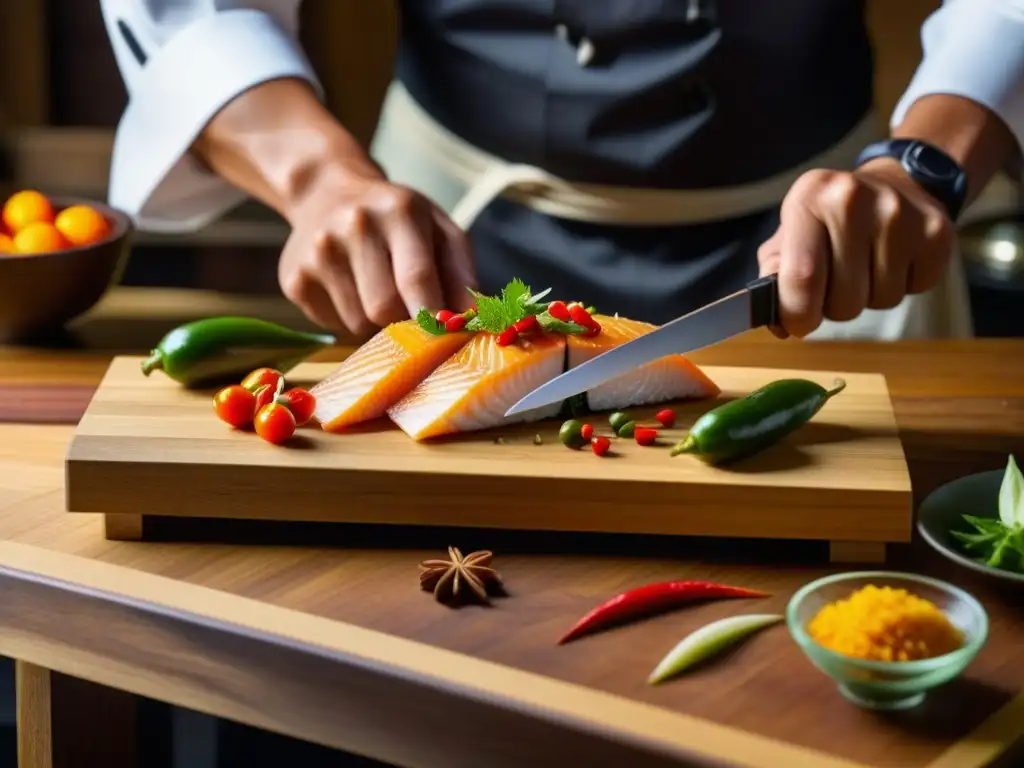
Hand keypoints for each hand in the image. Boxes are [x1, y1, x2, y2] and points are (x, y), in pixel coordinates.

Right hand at [280, 166, 476, 336]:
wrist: (327, 192)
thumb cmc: (398, 220)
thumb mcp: (439, 230)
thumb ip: (462, 274)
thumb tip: (473, 322)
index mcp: (398, 211)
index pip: (416, 277)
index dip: (432, 317)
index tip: (444, 338)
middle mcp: (353, 226)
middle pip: (384, 309)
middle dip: (404, 321)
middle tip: (411, 308)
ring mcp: (317, 253)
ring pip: (358, 323)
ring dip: (376, 322)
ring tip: (376, 289)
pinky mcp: (293, 278)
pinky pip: (332, 324)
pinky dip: (348, 318)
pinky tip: (349, 288)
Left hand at [757, 158, 954, 337]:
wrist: (895, 182)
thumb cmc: (830, 220)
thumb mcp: (789, 236)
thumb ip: (774, 277)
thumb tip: (778, 323)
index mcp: (809, 196)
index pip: (802, 277)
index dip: (798, 314)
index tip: (798, 323)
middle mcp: (853, 198)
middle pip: (843, 299)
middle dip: (835, 306)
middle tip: (837, 281)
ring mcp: (900, 213)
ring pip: (880, 300)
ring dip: (869, 297)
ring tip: (866, 265)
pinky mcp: (936, 231)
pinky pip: (914, 290)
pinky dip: (903, 286)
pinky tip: (894, 259)